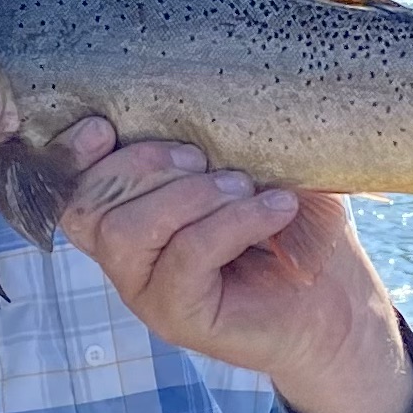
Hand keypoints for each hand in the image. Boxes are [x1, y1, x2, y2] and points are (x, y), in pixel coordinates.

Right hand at [54, 118, 412, 412]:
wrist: (340, 305)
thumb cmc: (292, 226)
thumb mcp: (251, 169)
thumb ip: (212, 142)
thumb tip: (200, 93)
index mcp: (132, 218)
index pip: (72, 191)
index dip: (73, 156)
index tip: (104, 126)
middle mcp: (129, 260)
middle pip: (91, 206)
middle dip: (144, 164)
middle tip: (206, 159)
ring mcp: (149, 293)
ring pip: (127, 232)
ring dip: (188, 195)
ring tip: (245, 187)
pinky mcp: (181, 318)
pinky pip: (186, 258)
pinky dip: (232, 222)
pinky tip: (276, 209)